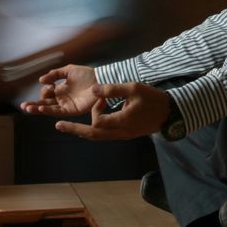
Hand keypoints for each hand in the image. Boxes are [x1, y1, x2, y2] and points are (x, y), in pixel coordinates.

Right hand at [19, 64, 99, 116]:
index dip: (45, 90)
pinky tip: (41, 108)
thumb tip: (40, 80)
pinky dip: (49, 110)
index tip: (49, 85)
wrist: (100, 80)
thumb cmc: (87, 74)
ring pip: (48, 108)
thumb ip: (55, 74)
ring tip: (27, 108)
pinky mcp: (72, 110)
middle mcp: (62, 98)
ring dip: (37, 109)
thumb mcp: (69, 71)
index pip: (46, 93)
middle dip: (33, 104)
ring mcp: (66, 104)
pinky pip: (58, 111)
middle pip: (44, 103)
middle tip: (23, 105)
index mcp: (61, 89)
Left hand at [54, 82, 171, 140]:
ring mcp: (123, 135)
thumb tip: (93, 90)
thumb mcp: (133, 88)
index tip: (102, 97)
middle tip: (57, 125)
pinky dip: (94, 131)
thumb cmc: (152, 98)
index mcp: (123, 121)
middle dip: (75, 130)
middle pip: (93, 135)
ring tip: (67, 127)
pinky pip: (105, 135)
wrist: (169, 112)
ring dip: (83, 131)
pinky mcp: (125, 135)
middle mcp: (121, 132)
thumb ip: (113, 89)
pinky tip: (87, 126)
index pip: (99, 121)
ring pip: (98, 137)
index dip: (95, 108)